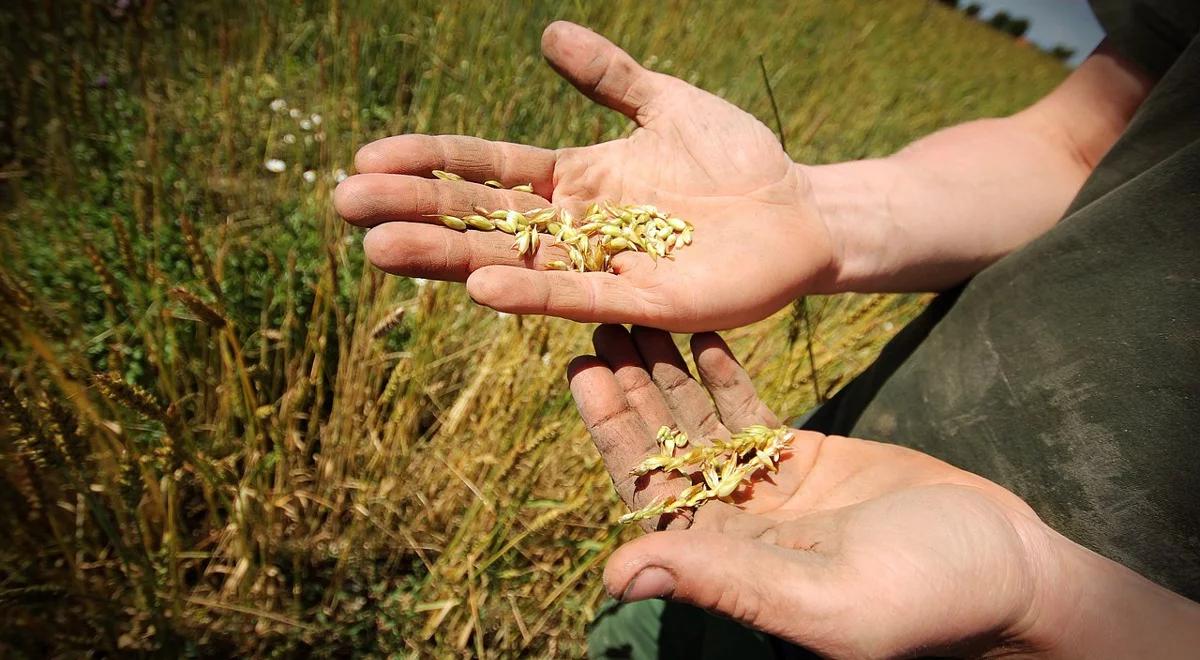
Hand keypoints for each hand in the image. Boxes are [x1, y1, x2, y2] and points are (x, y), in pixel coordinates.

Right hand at [335, 22, 834, 331]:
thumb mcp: (665, 103)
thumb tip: (546, 32)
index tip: (367, 155)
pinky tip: (481, 287)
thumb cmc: (737, 159)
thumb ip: (609, 76)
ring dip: (447, 257)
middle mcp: (576, 228)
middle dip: (414, 209)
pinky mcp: (644, 303)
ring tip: (380, 248)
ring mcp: (605, 268)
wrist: (801, 210)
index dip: (429, 163)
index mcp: (575, 180)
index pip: (486, 169)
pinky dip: (530, 294)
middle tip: (341, 202)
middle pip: (481, 218)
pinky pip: (577, 296)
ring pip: (511, 263)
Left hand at [567, 326, 1199, 657]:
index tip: (585, 369)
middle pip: (666, 447)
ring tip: (640, 314)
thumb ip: (722, 580)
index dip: (614, 432)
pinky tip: (701, 333)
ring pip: (702, 424)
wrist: (1010, 567)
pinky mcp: (806, 462)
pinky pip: (749, 413)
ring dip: (669, 371)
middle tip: (602, 320)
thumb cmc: (926, 595)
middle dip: (632, 387)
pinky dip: (724, 373)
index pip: (649, 491)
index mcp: (726, 564)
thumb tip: (617, 576)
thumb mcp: (820, 597)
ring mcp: (769, 492)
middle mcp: (735, 528)